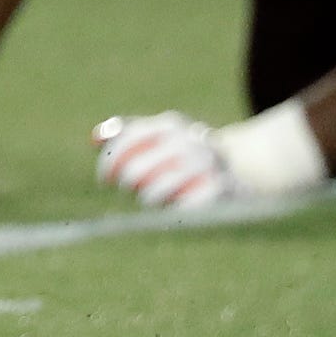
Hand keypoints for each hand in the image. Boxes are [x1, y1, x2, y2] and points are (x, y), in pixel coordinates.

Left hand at [92, 111, 238, 209]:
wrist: (241, 169)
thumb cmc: (186, 155)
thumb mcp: (160, 138)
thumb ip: (126, 134)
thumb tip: (94, 140)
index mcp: (170, 124)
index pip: (127, 142)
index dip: (109, 163)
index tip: (104, 180)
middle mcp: (188, 140)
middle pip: (136, 170)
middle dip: (127, 185)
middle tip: (131, 191)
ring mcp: (206, 164)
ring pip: (156, 192)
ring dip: (148, 201)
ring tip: (152, 200)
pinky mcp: (221, 189)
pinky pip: (183, 208)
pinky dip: (174, 212)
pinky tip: (175, 209)